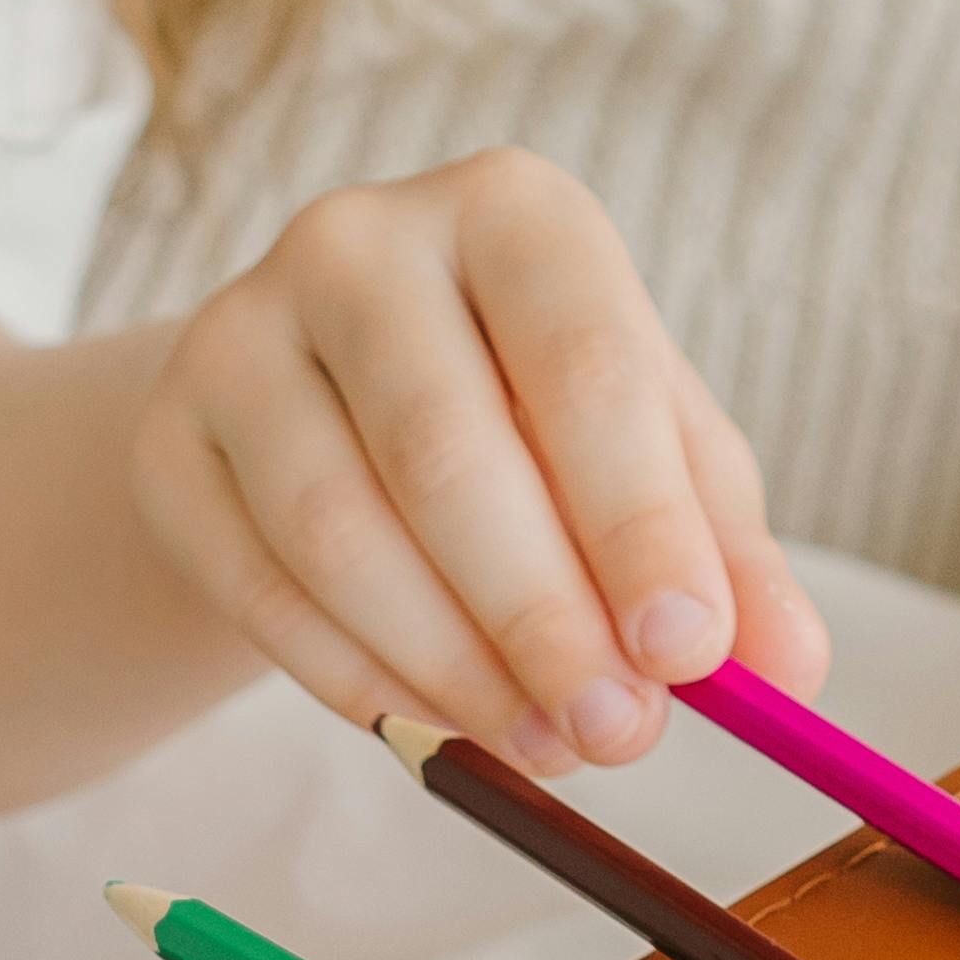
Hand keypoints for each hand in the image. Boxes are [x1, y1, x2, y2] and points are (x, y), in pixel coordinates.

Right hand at [128, 148, 826, 768]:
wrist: (335, 401)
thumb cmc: (533, 418)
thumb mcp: (649, 452)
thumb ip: (723, 551)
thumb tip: (792, 674)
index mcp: (512, 211)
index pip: (583, 363)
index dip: (637, 519)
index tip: (690, 656)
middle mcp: (361, 240)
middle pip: (448, 450)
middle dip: (544, 617)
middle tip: (620, 737)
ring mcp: (239, 328)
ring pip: (339, 530)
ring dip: (452, 667)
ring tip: (547, 748)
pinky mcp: (167, 435)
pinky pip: (256, 586)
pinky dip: (357, 681)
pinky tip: (439, 730)